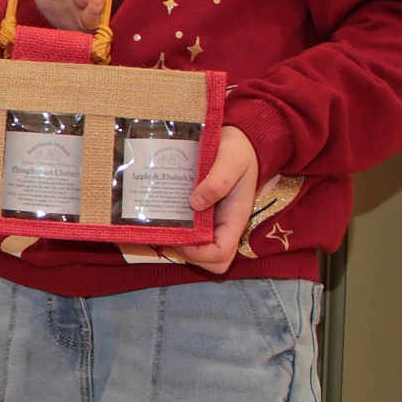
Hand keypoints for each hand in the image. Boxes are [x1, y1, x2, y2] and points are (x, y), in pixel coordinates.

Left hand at [165, 127, 260, 274]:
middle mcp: (224, 224)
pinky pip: (190, 232)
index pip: (222, 254)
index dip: (200, 254)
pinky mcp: (201, 214)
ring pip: (199, 251)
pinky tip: (163, 213)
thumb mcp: (232, 159)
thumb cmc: (238, 150)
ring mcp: (212, 221)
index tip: (181, 239)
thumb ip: (219, 180)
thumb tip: (196, 203)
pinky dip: (176, 230)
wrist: (237, 140)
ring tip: (164, 223)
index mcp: (235, 217)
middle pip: (212, 261)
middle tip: (172, 233)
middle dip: (190, 255)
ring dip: (180, 244)